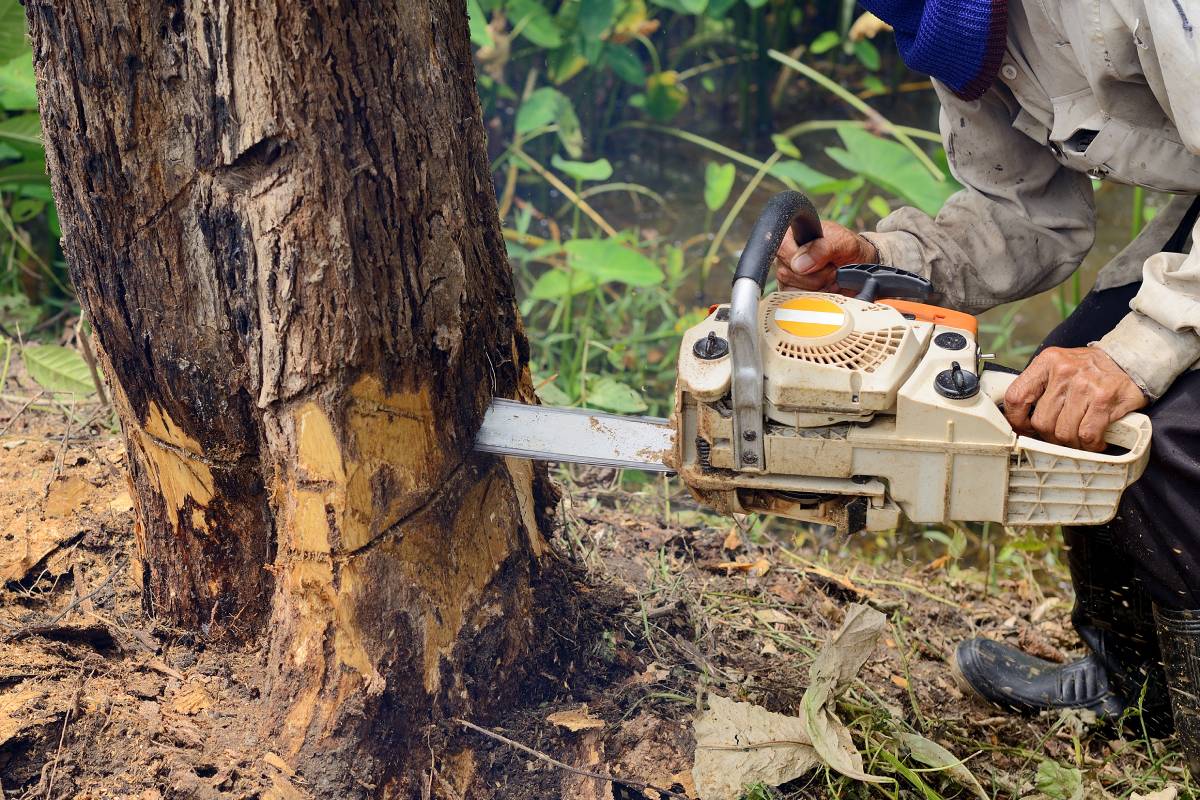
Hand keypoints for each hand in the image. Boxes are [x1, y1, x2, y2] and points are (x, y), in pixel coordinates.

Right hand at [775, 220, 877, 290]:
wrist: (859, 269)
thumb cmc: (849, 250)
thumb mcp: (844, 243)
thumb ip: (823, 248)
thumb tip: (800, 264)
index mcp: (794, 235)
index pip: (781, 248)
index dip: (799, 259)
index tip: (819, 262)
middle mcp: (786, 256)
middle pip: (786, 273)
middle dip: (816, 276)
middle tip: (832, 269)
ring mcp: (787, 276)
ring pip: (791, 290)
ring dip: (818, 288)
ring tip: (831, 278)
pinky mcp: (792, 293)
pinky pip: (795, 302)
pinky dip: (815, 299)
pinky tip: (826, 290)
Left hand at [1003, 347, 1146, 451]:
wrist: (1132, 360)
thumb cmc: (1093, 369)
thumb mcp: (1061, 366)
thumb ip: (1041, 387)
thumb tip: (1022, 418)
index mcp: (1047, 362)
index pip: (1016, 396)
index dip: (1016, 420)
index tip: (1024, 429)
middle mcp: (1064, 372)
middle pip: (1041, 421)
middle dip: (1050, 436)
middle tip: (1060, 436)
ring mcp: (1084, 386)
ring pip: (1063, 432)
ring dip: (1071, 443)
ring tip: (1079, 439)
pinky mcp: (1103, 400)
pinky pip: (1087, 435)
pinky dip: (1090, 445)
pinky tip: (1095, 441)